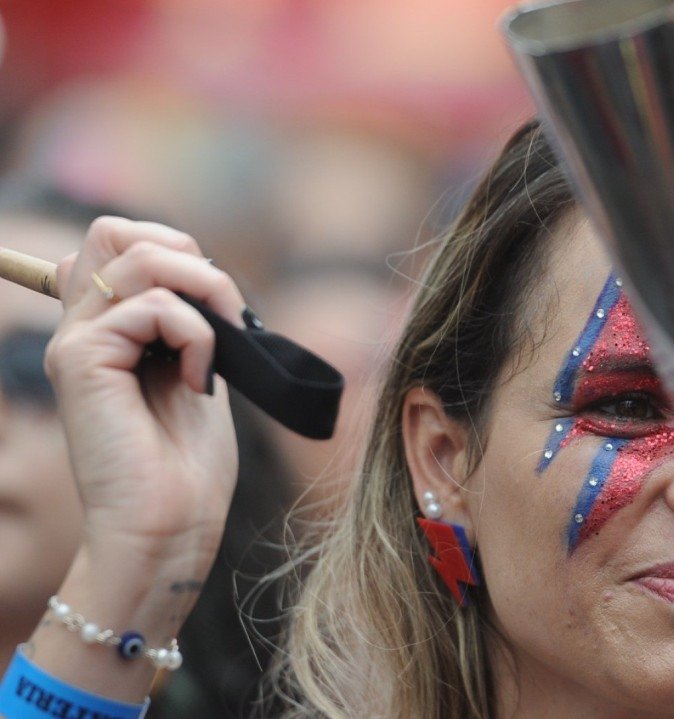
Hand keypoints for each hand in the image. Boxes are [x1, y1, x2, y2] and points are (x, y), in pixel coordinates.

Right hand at [47, 217, 243, 565]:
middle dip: (186, 255)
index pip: (121, 240)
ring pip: (140, 259)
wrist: (168, 528)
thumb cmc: (187, 465)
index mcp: (104, 329)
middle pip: (114, 230)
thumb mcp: (197, 371)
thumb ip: (188, 320)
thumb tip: (204, 271)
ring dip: (204, 292)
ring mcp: (75, 343)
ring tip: (219, 348)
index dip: (177, 251)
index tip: (215, 310)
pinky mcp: (81, 362)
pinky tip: (199, 383)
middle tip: (221, 315)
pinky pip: (153, 307)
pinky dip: (197, 336)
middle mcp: (79, 329)